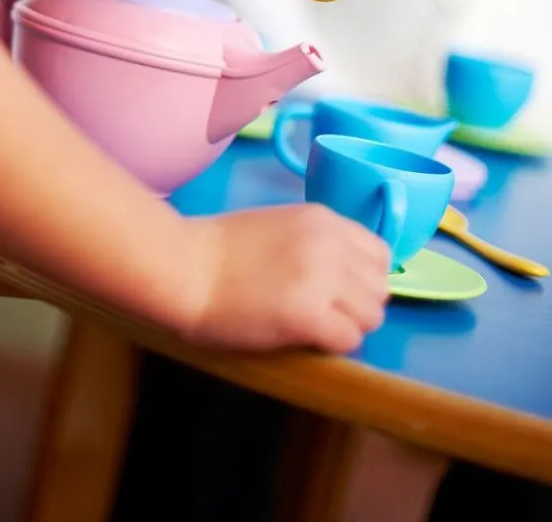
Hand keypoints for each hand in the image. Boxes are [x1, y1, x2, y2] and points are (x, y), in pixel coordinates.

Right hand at [183, 204, 389, 353]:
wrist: (183, 266)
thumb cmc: (219, 249)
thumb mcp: (280, 227)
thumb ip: (316, 243)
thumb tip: (346, 276)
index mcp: (323, 219)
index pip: (380, 255)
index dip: (363, 279)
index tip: (339, 291)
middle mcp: (330, 244)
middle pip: (380, 289)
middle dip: (358, 306)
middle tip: (324, 314)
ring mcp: (321, 278)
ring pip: (371, 317)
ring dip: (348, 327)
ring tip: (314, 327)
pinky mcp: (308, 314)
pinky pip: (348, 340)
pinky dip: (331, 346)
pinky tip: (304, 338)